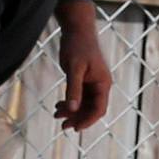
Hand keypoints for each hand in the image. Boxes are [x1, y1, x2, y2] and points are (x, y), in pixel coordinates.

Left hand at [56, 10, 111, 130]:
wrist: (77, 30)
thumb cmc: (78, 46)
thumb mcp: (74, 68)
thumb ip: (73, 89)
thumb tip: (72, 109)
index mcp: (103, 84)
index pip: (99, 109)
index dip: (88, 120)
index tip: (75, 128)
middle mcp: (100, 85)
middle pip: (90, 109)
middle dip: (77, 118)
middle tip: (62, 126)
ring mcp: (92, 83)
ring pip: (83, 104)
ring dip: (71, 112)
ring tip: (56, 115)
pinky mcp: (83, 80)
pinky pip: (78, 97)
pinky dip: (69, 103)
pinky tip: (58, 106)